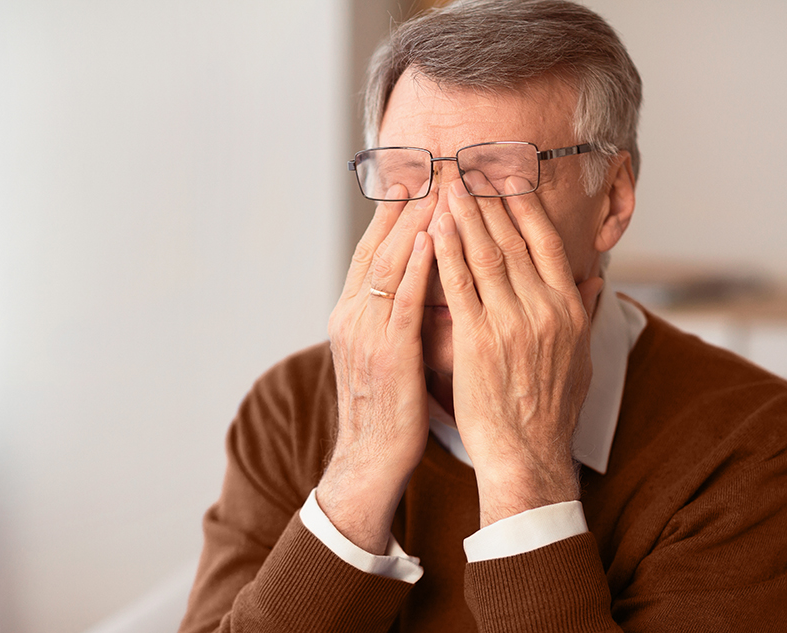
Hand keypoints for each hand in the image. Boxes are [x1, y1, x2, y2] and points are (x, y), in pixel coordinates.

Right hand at [318, 185, 435, 553]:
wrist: (368, 461)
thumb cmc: (387, 408)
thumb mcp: (385, 352)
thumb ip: (397, 313)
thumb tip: (422, 281)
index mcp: (352, 312)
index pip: (372, 246)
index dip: (393, 207)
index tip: (415, 169)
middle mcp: (352, 314)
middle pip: (377, 243)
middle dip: (403, 200)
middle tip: (428, 158)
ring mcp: (365, 332)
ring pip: (388, 263)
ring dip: (412, 220)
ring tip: (434, 181)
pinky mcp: (387, 354)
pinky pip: (401, 301)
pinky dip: (414, 266)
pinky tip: (430, 236)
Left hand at [434, 177, 603, 526]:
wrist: (529, 455)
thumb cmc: (552, 410)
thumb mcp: (582, 359)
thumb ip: (585, 314)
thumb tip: (594, 282)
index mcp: (569, 309)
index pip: (548, 243)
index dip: (526, 206)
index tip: (510, 177)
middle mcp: (544, 308)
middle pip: (514, 239)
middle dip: (490, 198)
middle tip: (470, 165)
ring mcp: (511, 323)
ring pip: (486, 254)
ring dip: (465, 215)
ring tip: (449, 184)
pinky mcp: (478, 340)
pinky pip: (460, 286)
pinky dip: (447, 252)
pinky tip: (435, 227)